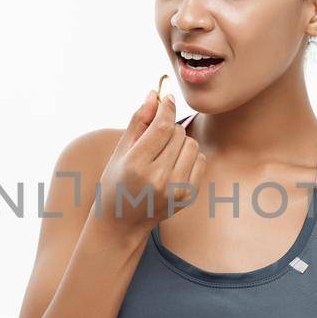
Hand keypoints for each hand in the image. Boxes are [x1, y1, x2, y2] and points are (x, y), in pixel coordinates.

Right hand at [92, 90, 205, 236]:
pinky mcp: (188, 197)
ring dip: (180, 142)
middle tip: (156, 136)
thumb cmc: (116, 182)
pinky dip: (189, 156)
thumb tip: (155, 94)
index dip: (167, 108)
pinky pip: (200, 160)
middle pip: (178, 134)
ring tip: (164, 152)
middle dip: (169, 127)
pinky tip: (174, 164)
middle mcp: (158, 179)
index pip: (162, 127)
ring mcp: (175, 191)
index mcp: (136, 166)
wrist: (122, 223)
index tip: (167, 98)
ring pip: (191, 145)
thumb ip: (138, 121)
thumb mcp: (119, 151)